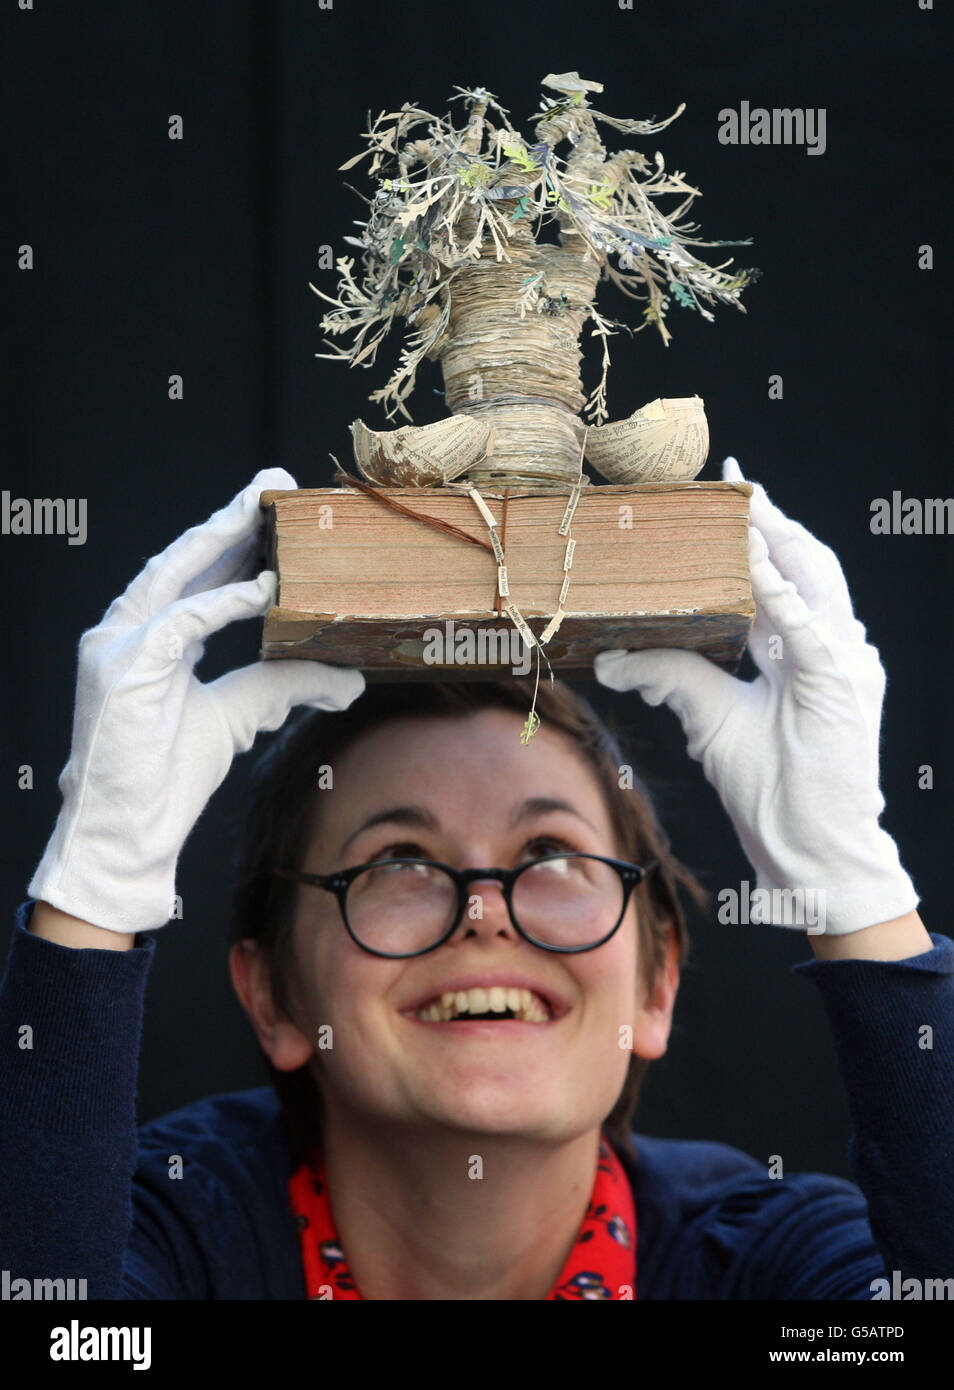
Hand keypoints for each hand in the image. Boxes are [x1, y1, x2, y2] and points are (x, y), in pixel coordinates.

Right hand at [28, 469, 364, 934]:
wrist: (129, 831)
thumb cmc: (169, 775)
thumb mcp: (239, 715)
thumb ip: (284, 684)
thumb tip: (348, 677)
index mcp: (146, 636)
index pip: (193, 574)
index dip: (232, 540)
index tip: (271, 510)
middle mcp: (125, 630)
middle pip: (184, 559)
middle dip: (228, 519)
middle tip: (272, 483)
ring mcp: (118, 645)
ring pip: (177, 574)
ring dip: (223, 539)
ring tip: (266, 512)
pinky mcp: (125, 668)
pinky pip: (181, 621)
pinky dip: (223, 603)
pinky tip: (264, 590)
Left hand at [594, 457, 918, 934]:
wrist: (808, 847)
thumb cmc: (771, 786)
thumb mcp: (708, 718)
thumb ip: (670, 676)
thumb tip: (611, 659)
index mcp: (803, 649)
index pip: (783, 574)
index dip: (757, 533)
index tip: (724, 493)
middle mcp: (831, 646)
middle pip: (806, 563)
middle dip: (770, 520)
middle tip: (732, 481)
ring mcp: (845, 663)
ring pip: (815, 581)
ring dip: (777, 541)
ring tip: (741, 505)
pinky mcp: (842, 687)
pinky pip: (811, 630)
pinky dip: (783, 597)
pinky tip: (756, 568)